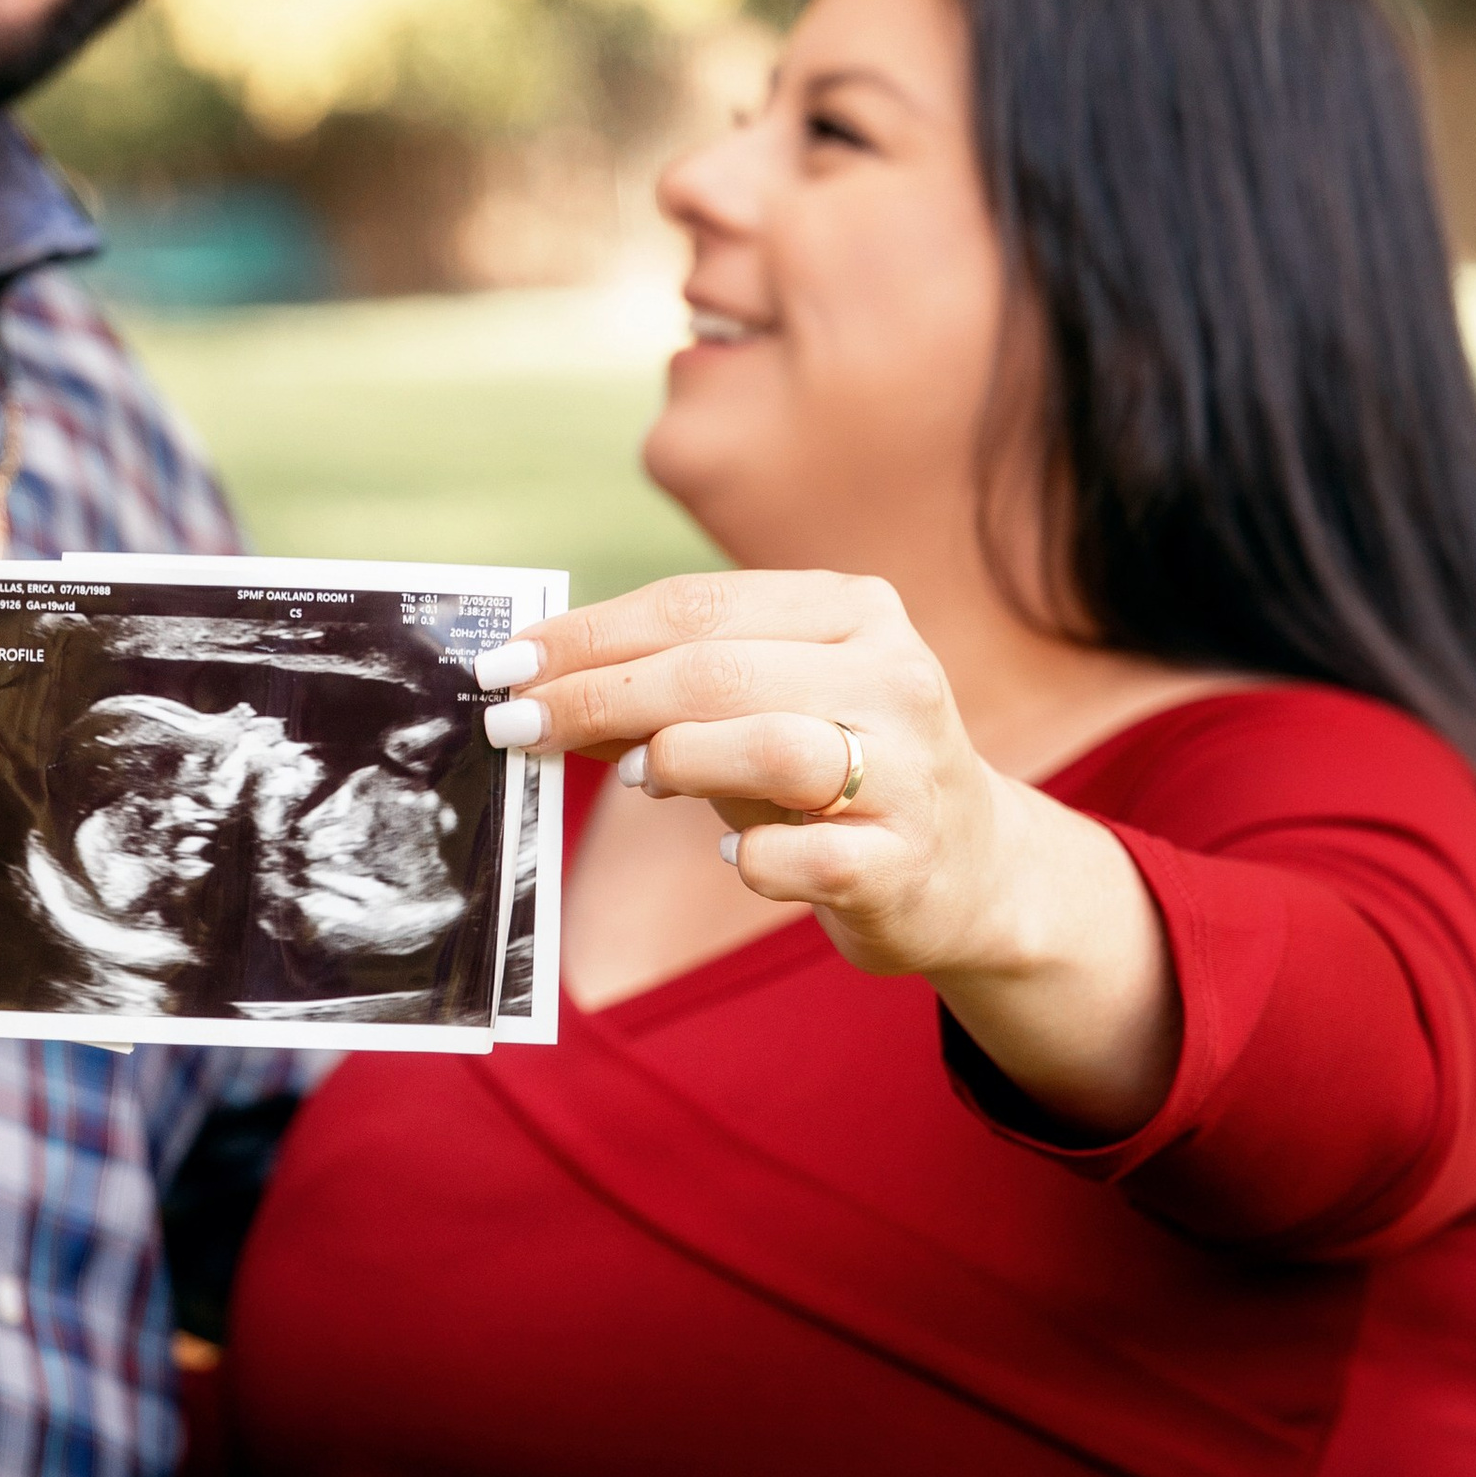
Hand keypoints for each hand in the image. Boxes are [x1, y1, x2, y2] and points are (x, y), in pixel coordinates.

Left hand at [481, 569, 1177, 1128]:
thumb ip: (667, 692)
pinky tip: (736, 854)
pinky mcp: (907, 859)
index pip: (697, 604)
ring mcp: (910, 769)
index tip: (505, 664)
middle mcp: (894, 674)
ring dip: (676, 759)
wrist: (969, 872)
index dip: (588, 633)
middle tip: (516, 723)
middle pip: (717, 670)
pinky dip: (750, 856)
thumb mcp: (760, 710)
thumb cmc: (834, 776)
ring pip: (771, 745)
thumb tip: (538, 683)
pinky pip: (802, 854)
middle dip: (597, 695)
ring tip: (637, 776)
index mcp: (855, 610)